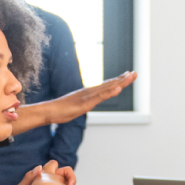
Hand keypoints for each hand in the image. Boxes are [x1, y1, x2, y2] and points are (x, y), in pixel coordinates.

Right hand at [9, 72, 137, 133]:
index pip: (106, 85)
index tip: (127, 75)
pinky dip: (110, 92)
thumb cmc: (61, 110)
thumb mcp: (77, 107)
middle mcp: (90, 91)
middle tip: (135, 73)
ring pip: (107, 88)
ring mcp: (88, 96)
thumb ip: (83, 104)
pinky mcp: (86, 102)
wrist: (49, 111)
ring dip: (120, 82)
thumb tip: (86, 105)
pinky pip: (100, 97)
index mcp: (89, 93)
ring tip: (130, 77)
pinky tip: (119, 88)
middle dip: (123, 79)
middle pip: (109, 84)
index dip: (118, 80)